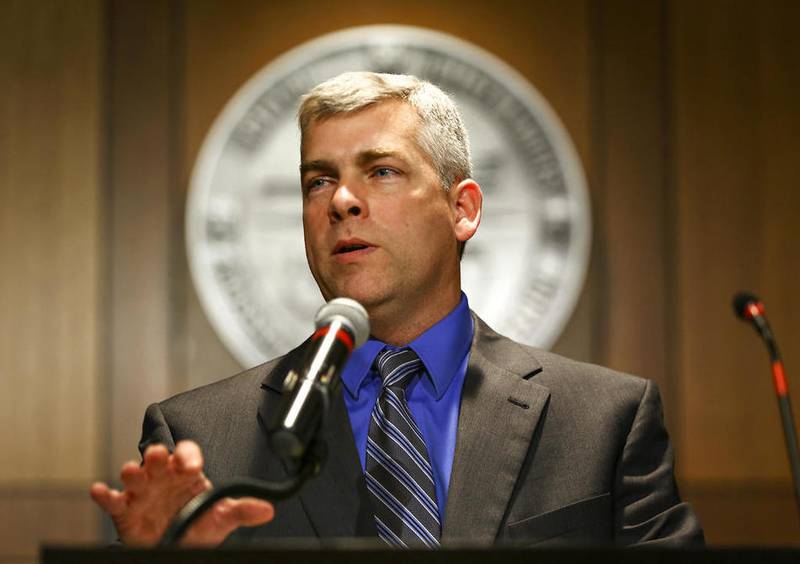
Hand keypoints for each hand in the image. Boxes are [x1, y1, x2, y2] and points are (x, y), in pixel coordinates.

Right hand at [90, 440, 273, 545]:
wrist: (176, 547)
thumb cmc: (195, 526)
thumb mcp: (220, 518)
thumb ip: (242, 510)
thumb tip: (267, 509)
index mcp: (186, 474)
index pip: (187, 454)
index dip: (188, 455)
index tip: (191, 465)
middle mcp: (163, 478)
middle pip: (158, 459)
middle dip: (157, 456)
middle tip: (159, 456)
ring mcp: (143, 493)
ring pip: (134, 475)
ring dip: (132, 471)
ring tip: (131, 471)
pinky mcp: (125, 511)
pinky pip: (112, 501)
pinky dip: (104, 494)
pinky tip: (100, 490)